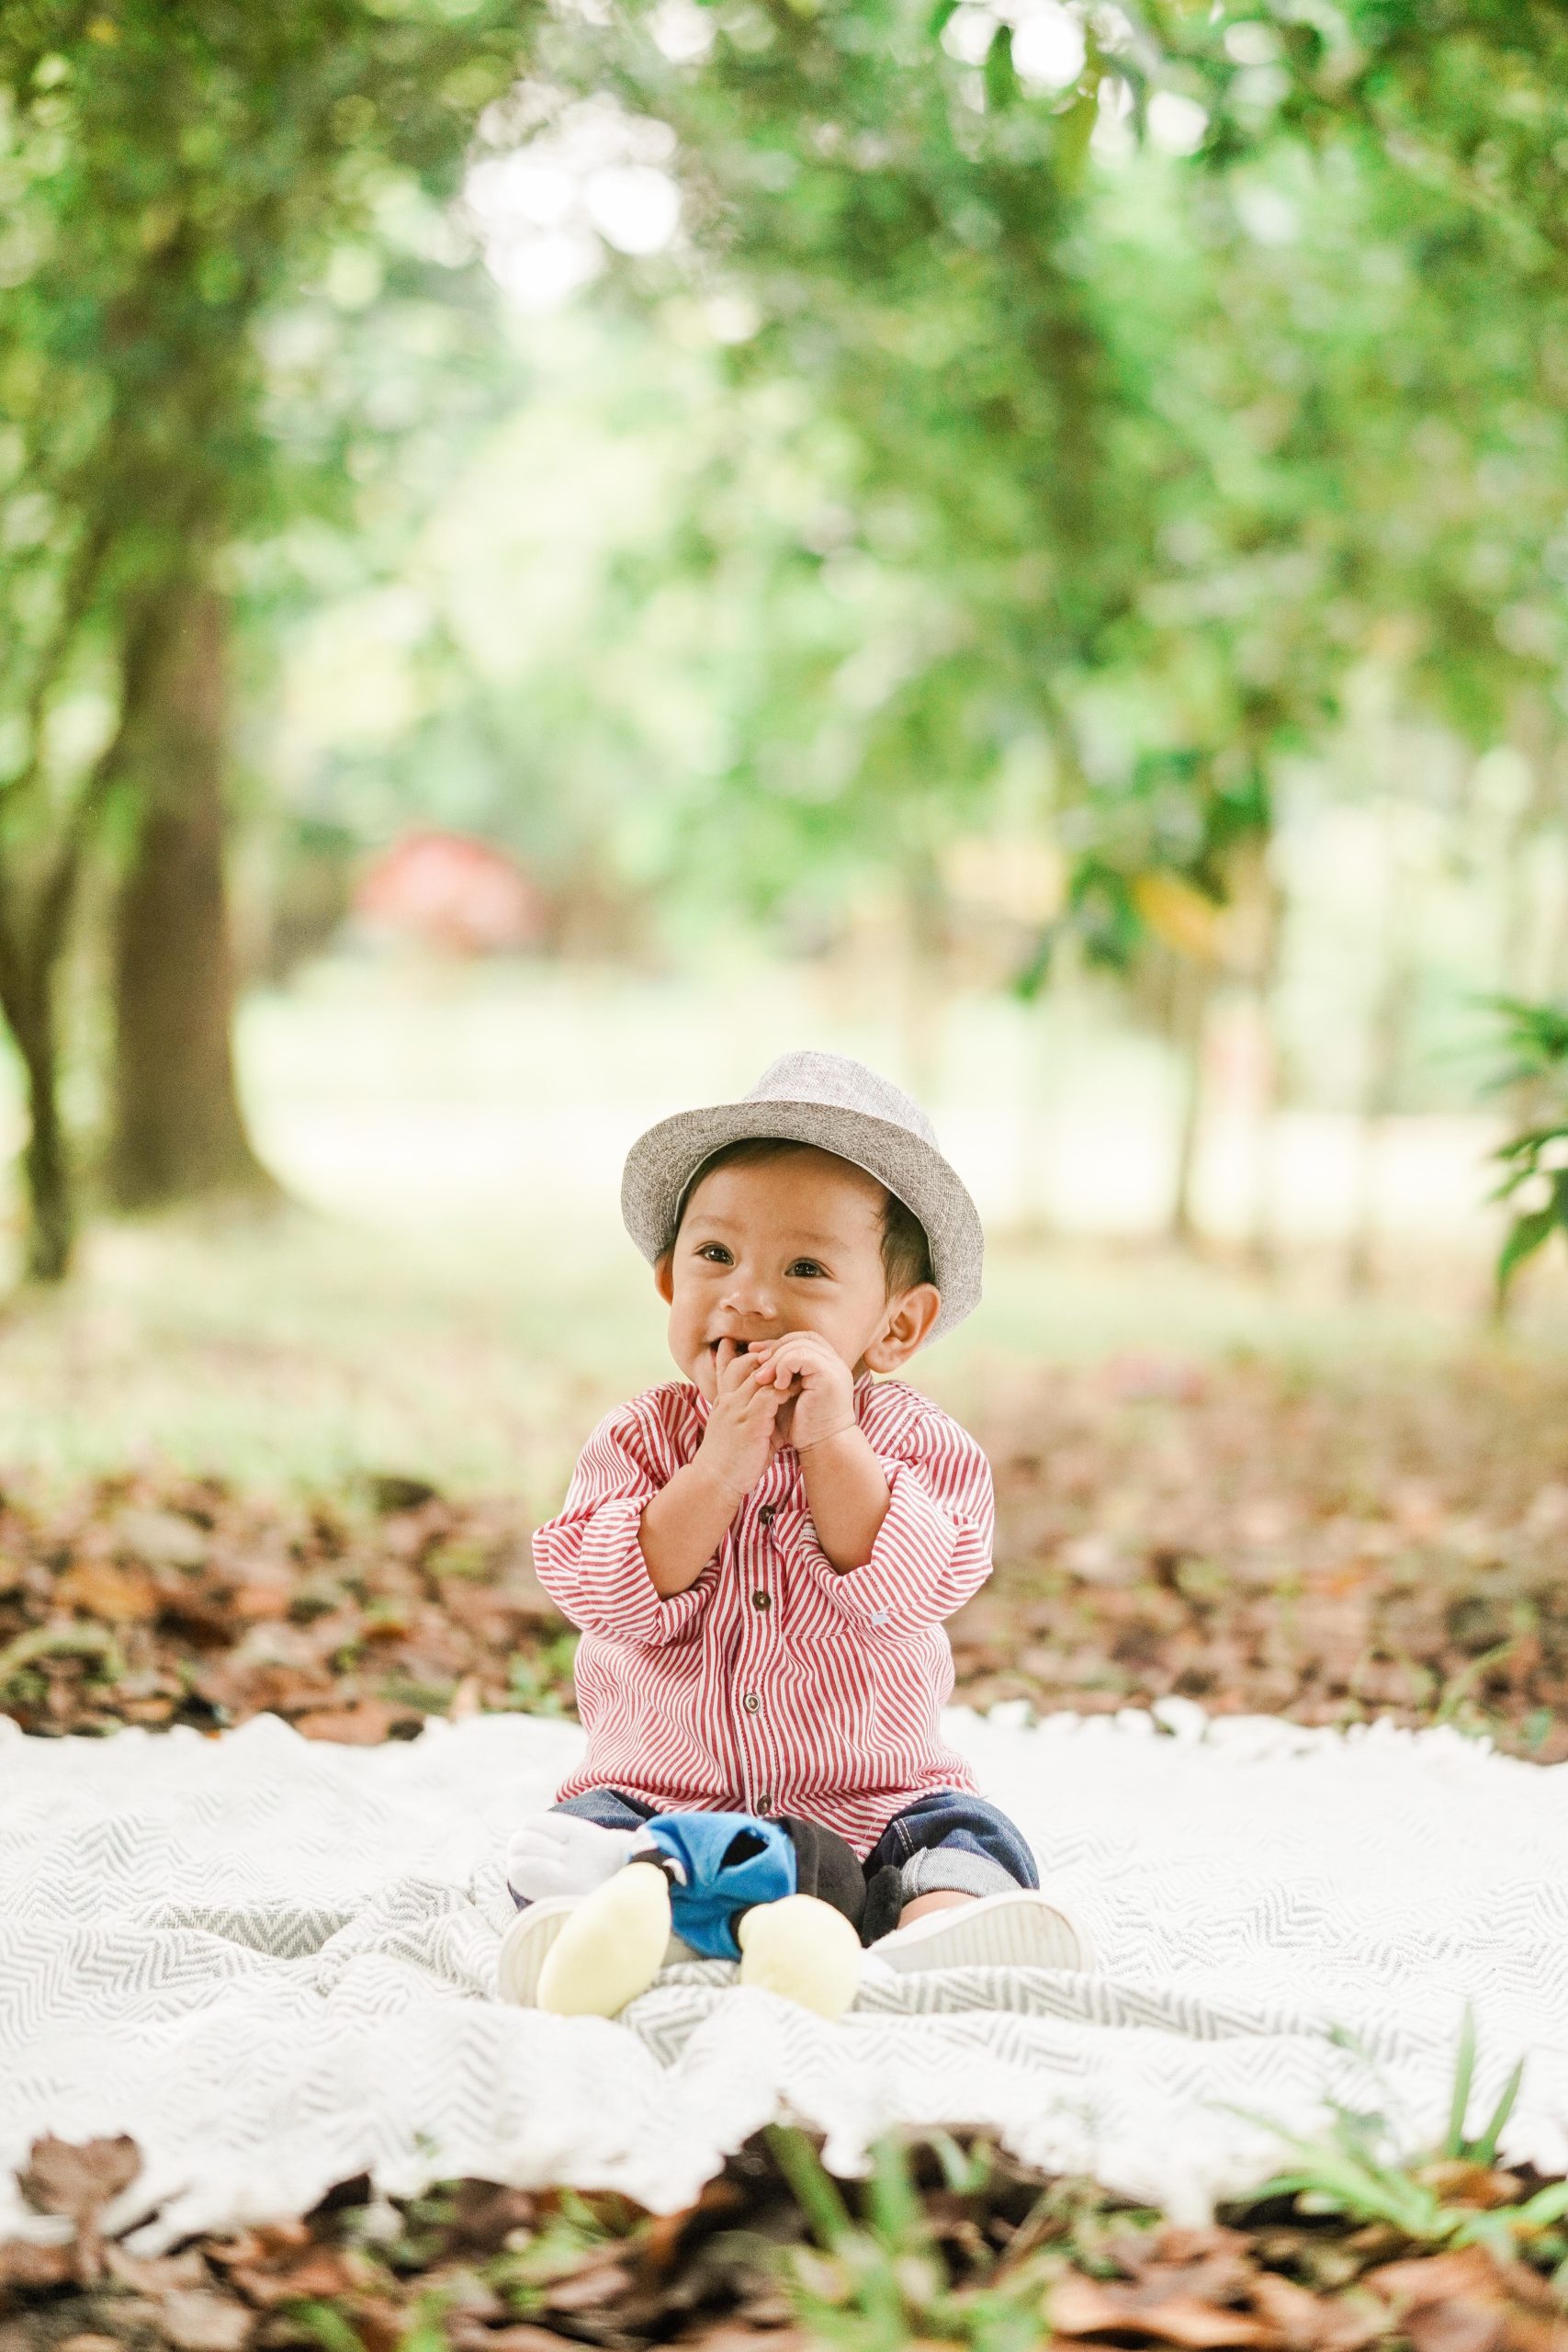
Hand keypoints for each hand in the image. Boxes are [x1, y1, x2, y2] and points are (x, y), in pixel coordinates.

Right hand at [695, 1337, 790, 1499]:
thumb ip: (752, 1415)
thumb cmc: (730, 1460)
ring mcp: (736, 1409)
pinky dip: (785, 1389)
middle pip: (745, 1363)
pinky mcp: (749, 1422)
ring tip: (800, 1367)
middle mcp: (727, 1400)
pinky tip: (799, 1389)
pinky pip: (769, 1395)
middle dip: (768, 1355)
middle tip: (790, 1353)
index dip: (747, 1354)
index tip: (767, 1349)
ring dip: (781, 1370)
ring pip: (759, 1374)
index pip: (730, 1366)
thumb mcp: (738, 1431)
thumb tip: (774, 1410)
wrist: (715, 1482)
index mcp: (723, 1401)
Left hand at [747, 1330, 856, 1452]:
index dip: (777, 1343)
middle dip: (775, 1348)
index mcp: (826, 1363)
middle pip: (800, 1337)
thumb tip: (752, 1353)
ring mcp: (834, 1367)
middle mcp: (834, 1361)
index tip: (754, 1353)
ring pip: (799, 1345)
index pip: (800, 1339)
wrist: (822, 1447)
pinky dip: (785, 1366)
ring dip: (776, 1359)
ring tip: (761, 1378)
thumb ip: (777, 1373)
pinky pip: (802, 1357)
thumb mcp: (786, 1393)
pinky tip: (778, 1385)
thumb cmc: (803, 1424)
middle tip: (756, 1362)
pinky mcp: (830, 1376)